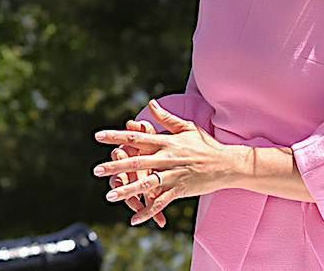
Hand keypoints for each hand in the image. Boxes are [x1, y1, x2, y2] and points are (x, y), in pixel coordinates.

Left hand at [94, 100, 247, 225]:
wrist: (227, 163)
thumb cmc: (206, 145)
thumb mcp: (187, 128)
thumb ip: (166, 118)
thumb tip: (150, 103)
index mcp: (166, 142)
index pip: (136, 138)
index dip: (116, 137)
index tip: (98, 136)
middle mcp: (167, 158)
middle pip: (137, 162)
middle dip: (115, 166)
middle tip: (96, 170)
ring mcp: (173, 175)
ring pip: (147, 184)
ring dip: (127, 190)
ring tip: (110, 196)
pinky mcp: (180, 190)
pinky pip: (161, 202)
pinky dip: (148, 211)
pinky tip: (134, 219)